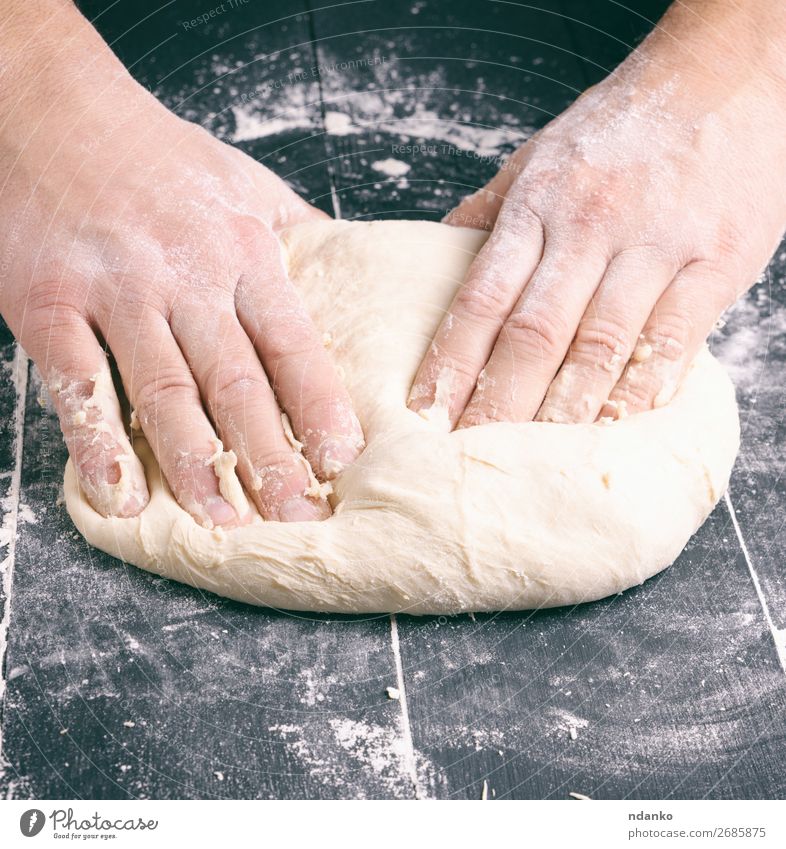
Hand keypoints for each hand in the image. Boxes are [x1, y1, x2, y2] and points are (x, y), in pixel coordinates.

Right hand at [0, 4, 362, 526]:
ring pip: (166, 394)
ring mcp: (116, 292)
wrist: (54, 110)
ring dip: (197, 467)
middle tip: (296, 516)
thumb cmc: (162, 157)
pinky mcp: (49, 303)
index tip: (342, 461)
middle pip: (238, 384)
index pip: (294, 346)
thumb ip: (299, 236)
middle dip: (270, 459)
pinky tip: (122, 495)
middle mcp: (187, 277)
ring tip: (224, 521)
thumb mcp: (249, 185)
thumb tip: (351, 271)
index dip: (319, 409)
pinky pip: (78, 385)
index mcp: (245, 253)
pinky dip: (98, 445)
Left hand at [409, 2, 785, 426]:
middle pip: (532, 332)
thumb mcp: (543, 155)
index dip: (450, 362)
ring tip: (531, 464)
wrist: (729, 73)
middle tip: (465, 457)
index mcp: (539, 202)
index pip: (482, 298)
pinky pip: (675, 337)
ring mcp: (656, 243)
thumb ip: (491, 211)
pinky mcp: (717, 259)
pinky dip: (644, 388)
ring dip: (562, 412)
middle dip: (496, 404)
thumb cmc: (625, 124)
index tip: (425, 414)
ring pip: (600, 344)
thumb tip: (436, 253)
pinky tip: (617, 428)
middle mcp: (590, 224)